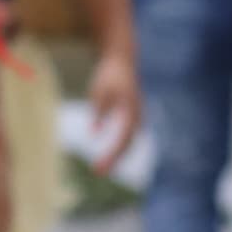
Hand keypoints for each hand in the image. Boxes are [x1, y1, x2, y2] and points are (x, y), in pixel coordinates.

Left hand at [85, 38, 143, 171]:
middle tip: (98, 172)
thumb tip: (94, 133)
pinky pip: (128, 136)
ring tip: (102, 168)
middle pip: (128, 145)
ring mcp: (137, 116)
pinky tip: (110, 156)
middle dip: (114, 160)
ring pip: (130, 142)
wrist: (122, 59)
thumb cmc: (109, 75)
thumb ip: (99, 111)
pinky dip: (119, 148)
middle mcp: (137, 116)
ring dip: (118, 156)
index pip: (122, 140)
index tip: (98, 167)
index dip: (111, 155)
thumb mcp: (100, 90)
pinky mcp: (133, 116)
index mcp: (131, 111)